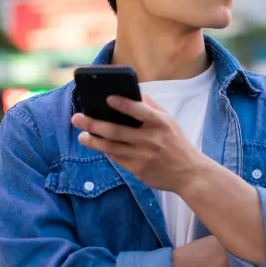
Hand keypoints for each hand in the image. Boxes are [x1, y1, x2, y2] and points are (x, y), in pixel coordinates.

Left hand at [71, 95, 203, 191]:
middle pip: (117, 131)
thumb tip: (132, 92)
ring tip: (82, 135)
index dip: (124, 104)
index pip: (141, 111)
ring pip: (111, 147)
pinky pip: (117, 158)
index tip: (107, 97)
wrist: (189, 174)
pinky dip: (106, 150)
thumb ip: (151, 107)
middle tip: (76, 118)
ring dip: (93, 140)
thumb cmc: (176, 142)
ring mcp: (144, 156)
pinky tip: (96, 144)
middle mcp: (151, 139)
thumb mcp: (169, 121)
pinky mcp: (138, 170)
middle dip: (94, 124)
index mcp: (160, 123)